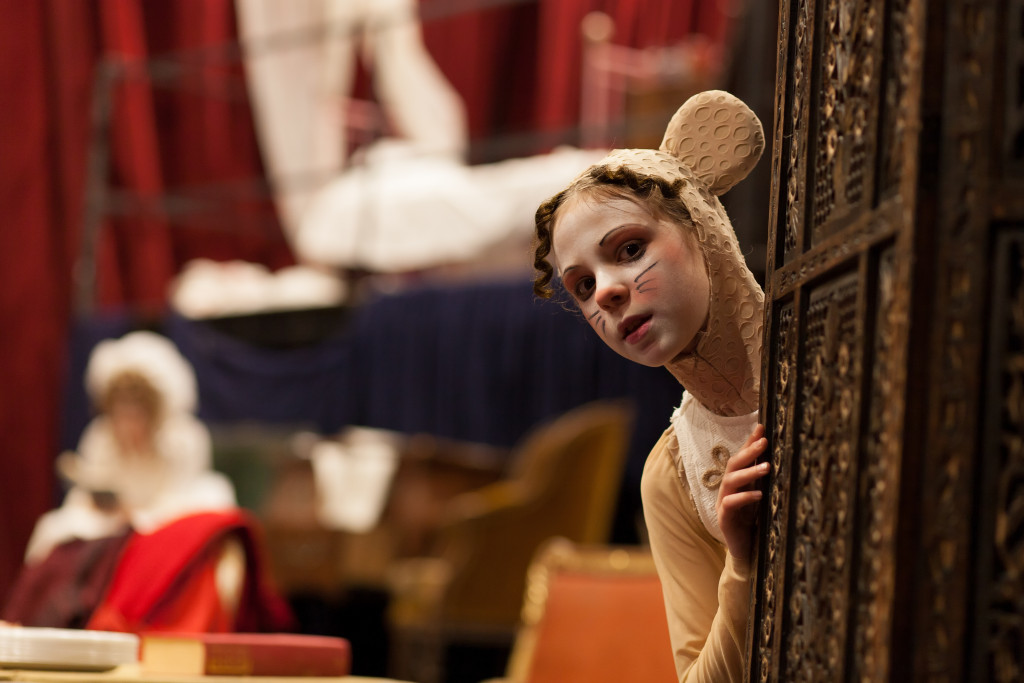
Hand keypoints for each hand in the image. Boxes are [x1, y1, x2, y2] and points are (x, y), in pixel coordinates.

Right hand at [716, 424, 768, 565]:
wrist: (746, 552)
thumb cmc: (755, 523)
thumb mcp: (762, 498)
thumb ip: (765, 481)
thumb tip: (781, 460)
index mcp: (737, 483)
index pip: (742, 457)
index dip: (749, 442)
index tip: (762, 427)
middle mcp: (728, 489)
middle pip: (734, 465)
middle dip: (749, 452)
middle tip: (765, 442)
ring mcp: (723, 503)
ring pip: (730, 481)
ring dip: (748, 472)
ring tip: (767, 467)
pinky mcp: (724, 518)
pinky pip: (730, 503)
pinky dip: (744, 497)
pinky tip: (759, 495)